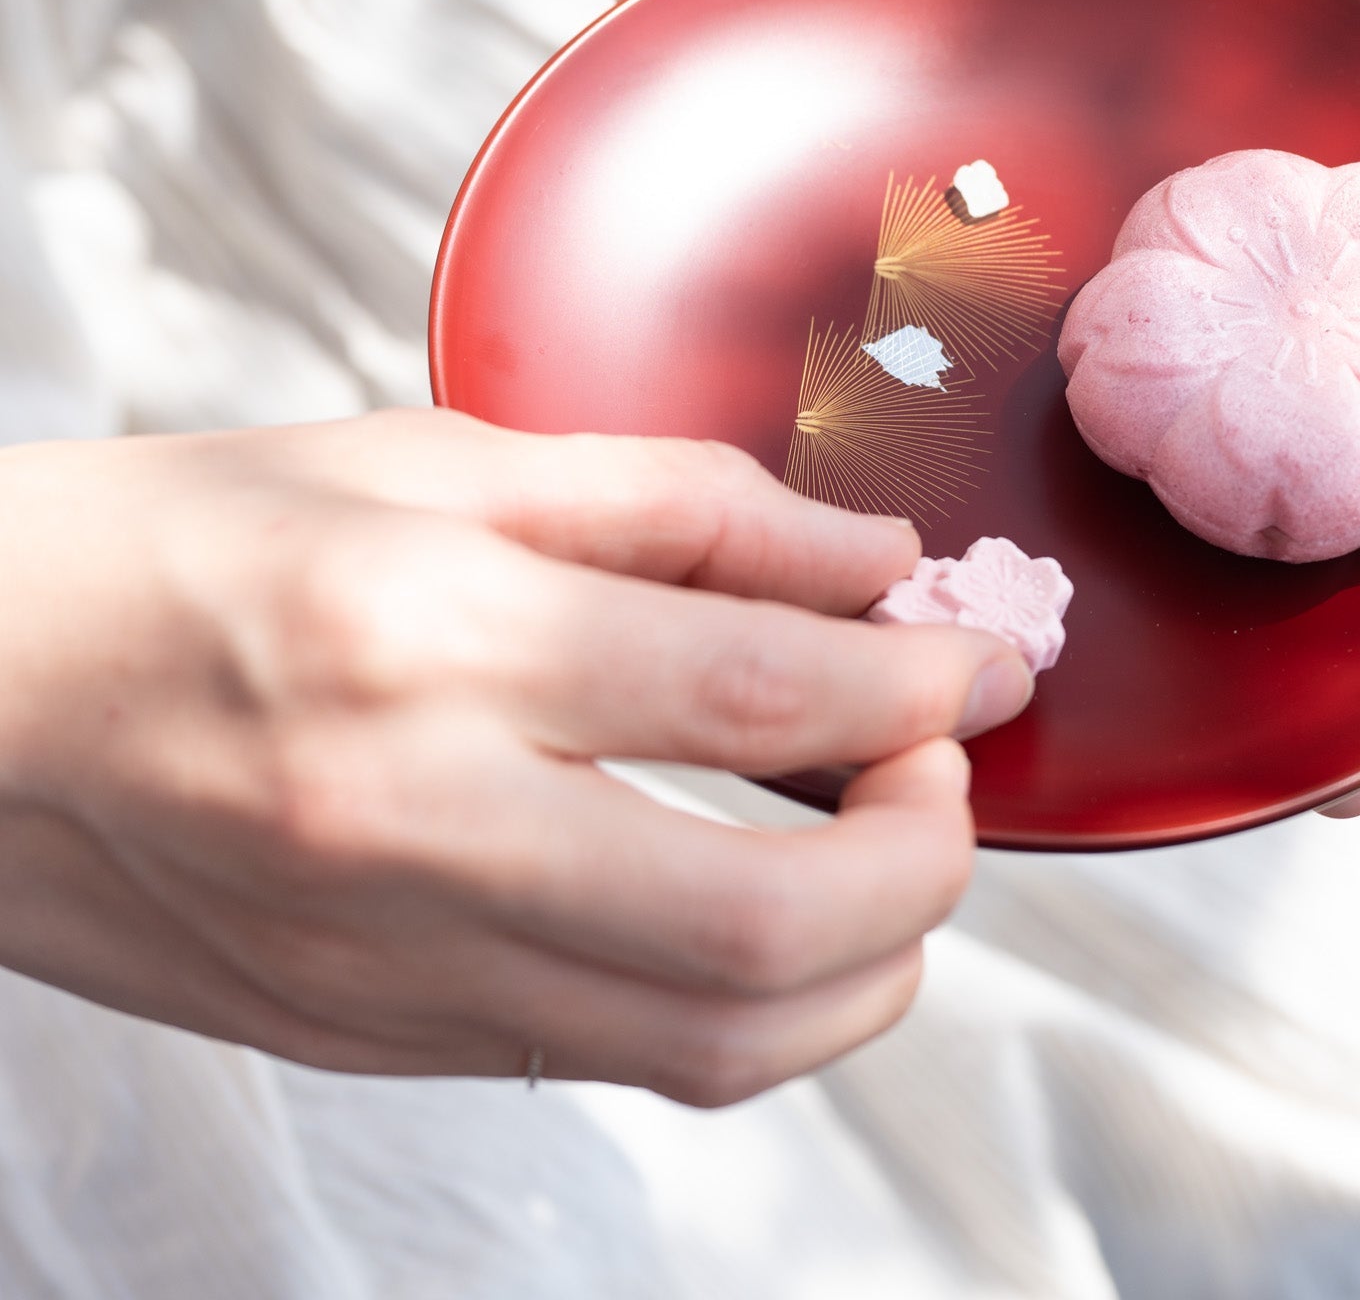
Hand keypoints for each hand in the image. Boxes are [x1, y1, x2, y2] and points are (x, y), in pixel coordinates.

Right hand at [0, 411, 1031, 1102]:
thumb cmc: (207, 547)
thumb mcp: (443, 462)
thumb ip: (683, 511)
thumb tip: (874, 566)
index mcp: (433, 637)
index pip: (757, 695)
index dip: (923, 684)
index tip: (986, 661)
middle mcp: (414, 826)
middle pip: (762, 923)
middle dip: (926, 859)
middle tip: (945, 772)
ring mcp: (389, 967)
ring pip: (711, 1044)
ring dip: (863, 962)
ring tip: (882, 849)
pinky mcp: (377, 1041)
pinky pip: (617, 1062)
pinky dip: (743, 1001)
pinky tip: (758, 909)